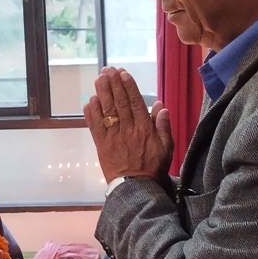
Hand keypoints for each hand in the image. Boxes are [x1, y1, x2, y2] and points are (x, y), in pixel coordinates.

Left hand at [84, 67, 172, 182]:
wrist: (136, 189)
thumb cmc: (153, 168)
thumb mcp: (167, 148)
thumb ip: (164, 126)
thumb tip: (160, 106)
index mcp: (144, 129)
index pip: (135, 103)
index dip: (128, 86)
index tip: (123, 73)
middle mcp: (127, 130)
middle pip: (119, 103)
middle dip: (113, 84)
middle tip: (108, 70)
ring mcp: (112, 137)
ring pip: (106, 111)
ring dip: (102, 93)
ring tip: (99, 79)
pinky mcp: (102, 146)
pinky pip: (95, 127)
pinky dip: (92, 113)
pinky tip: (90, 101)